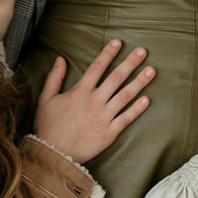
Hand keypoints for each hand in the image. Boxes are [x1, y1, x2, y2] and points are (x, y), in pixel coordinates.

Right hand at [34, 40, 154, 163]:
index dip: (108, 54)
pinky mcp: (109, 133)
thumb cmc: (48, 127)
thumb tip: (60, 58)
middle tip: (142, 51)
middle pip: (116, 78)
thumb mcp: (46, 99)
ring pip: (125, 96)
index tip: (119, 42)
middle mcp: (94, 102)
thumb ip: (54, 77)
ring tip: (151, 70)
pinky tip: (147, 99)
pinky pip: (126, 118)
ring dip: (139, 82)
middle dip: (130, 63)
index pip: (97, 67)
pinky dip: (137, 109)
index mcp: (80, 92)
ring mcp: (103, 117)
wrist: (53, 155)